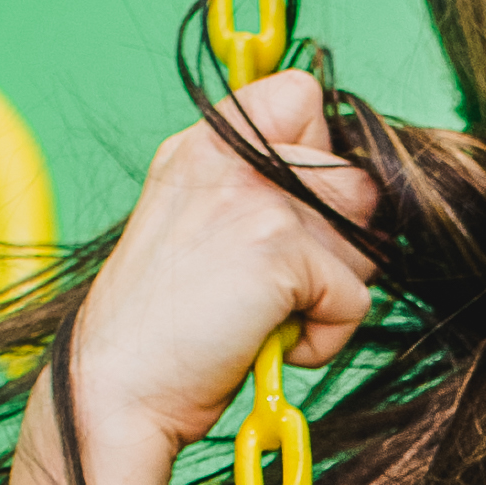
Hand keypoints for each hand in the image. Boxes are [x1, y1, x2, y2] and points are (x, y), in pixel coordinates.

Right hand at [67, 73, 381, 462]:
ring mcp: (256, 196)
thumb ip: (260, 189)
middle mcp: (230, 155)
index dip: (322, 156)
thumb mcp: (200, 223)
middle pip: (355, 178)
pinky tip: (269, 343)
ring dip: (333, 292)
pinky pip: (355, 299)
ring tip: (270, 315)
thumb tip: (353, 191)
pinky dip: (324, 338)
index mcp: (207, 142)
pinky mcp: (279, 250)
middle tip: (281, 285)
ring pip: (366, 239)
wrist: (119, 387)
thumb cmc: (165, 326)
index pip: (303, 96)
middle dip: (340, 242)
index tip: (290, 215)